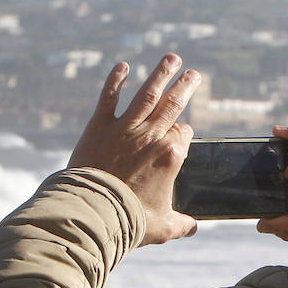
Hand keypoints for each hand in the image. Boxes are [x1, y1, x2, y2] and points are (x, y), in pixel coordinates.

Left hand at [68, 54, 200, 245]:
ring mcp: (125, 128)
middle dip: (184, 87)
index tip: (181, 133)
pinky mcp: (99, 126)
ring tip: (171, 58)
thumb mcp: (162, 227)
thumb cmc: (130, 221)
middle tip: (193, 73)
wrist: (94, 212)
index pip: (183, 134)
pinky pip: (109, 97)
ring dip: (161, 74)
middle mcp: (151, 136)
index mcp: (170, 156)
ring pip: (148, 94)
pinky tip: (122, 66)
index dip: (183, 133)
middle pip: (173, 105)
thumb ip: (181, 224)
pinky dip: (115, 80)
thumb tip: (193, 228)